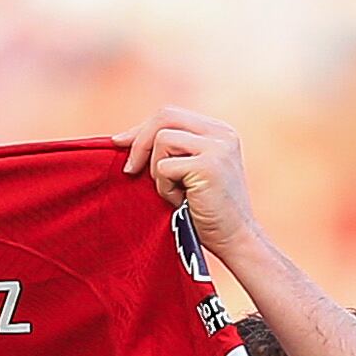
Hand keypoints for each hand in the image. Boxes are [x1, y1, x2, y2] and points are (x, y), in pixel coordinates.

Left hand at [119, 105, 256, 255]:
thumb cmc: (206, 212)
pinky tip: (181, 201)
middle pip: (165, 116)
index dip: (142, 129)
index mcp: (219, 131)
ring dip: (157, 171)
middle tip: (130, 169)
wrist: (235, 241)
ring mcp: (217, 148)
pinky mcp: (208, 166)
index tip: (120, 143)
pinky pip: (164, 166)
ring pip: (162, 139)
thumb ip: (170, 149)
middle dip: (140, 141)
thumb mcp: (188, 171)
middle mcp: (222, 134)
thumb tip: (122, 137)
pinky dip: (164, 187)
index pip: (170, 114)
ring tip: (174, 193)